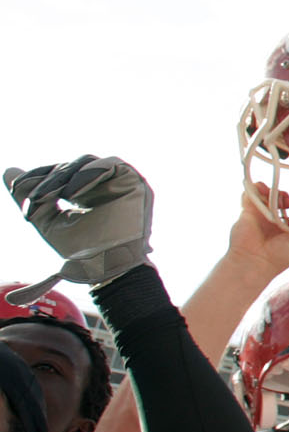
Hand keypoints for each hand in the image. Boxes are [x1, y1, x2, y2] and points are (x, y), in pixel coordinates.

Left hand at [5, 155, 154, 294]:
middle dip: (47, 180)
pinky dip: (86, 175)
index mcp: (84, 193)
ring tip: (49, 197)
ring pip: (85, 162)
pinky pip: (108, 165)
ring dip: (62, 177)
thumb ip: (32, 199)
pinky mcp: (132, 181)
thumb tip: (8, 171)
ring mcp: (118, 181)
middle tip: (34, 198)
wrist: (106, 269)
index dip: (38, 176)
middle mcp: (102, 184)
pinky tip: (70, 193)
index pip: (59, 173)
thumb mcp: (48, 222)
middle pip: (69, 167)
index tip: (17, 187)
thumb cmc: (81, 252)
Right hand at [228, 181, 288, 277]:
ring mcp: (262, 216)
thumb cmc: (280, 257)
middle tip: (286, 202)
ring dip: (272, 191)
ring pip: (268, 195)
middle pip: (283, 200)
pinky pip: (251, 195)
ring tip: (274, 197)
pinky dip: (255, 188)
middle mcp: (277, 222)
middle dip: (286, 196)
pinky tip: (260, 190)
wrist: (255, 260)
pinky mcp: (248, 212)